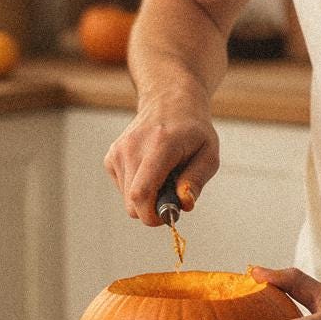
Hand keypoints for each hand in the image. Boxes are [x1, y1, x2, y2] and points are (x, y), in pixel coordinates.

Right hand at [104, 91, 218, 224]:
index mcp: (159, 146)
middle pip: (132, 202)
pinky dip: (138, 187)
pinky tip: (151, 170)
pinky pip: (123, 189)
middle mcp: (132, 148)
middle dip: (154, 208)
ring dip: (148, 196)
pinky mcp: (111, 157)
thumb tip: (183, 204)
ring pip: (127, 198)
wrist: (170, 102)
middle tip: (173, 194)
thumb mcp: (209, 154)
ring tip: (164, 175)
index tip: (168, 217)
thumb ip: (196, 181)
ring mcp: (118, 152)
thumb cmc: (193, 131)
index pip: (141, 192)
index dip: (152, 215)